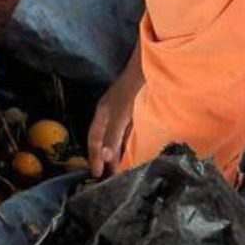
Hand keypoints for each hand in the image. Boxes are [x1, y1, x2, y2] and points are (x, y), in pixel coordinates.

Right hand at [88, 44, 144, 177]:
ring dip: (116, 152)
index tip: (97, 174)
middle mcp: (110, 114)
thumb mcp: (121, 114)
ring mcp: (122, 113)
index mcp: (102, 113)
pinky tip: (131, 151)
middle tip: (108, 176)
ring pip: (115, 136)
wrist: (150, 67)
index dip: (94, 156)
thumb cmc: (132, 89)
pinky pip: (127, 132)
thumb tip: (104, 157)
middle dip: (104, 157)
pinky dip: (126, 144)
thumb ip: (112, 135)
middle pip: (103, 140)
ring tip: (119, 169)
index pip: (94, 140)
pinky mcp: (135, 112)